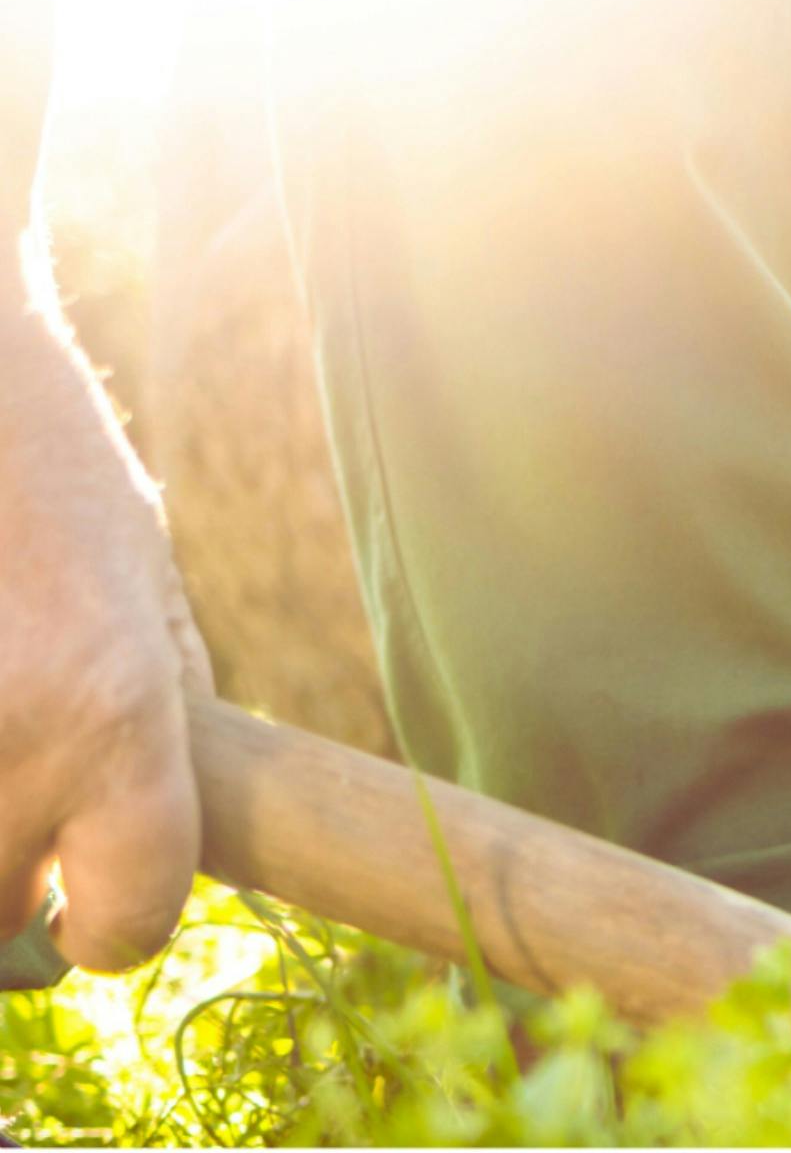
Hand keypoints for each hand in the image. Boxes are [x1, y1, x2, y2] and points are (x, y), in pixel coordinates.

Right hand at [0, 306, 211, 972]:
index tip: (93, 913)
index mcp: (116, 719)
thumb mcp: (146, 595)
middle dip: (4, 895)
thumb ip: (162, 723)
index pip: (132, 919)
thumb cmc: (49, 475)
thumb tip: (160, 847)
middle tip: (14, 820)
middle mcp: (8, 743)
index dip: (115, 927)